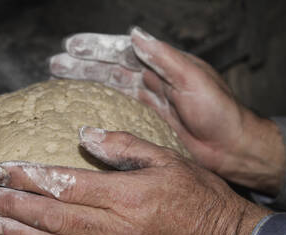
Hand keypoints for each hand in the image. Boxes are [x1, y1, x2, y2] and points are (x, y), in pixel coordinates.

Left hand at [0, 127, 269, 234]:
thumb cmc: (198, 195)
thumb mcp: (166, 158)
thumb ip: (122, 145)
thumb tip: (84, 134)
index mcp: (124, 195)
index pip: (63, 183)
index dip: (27, 177)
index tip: (0, 172)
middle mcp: (113, 227)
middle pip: (50, 216)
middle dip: (10, 208)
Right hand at [49, 27, 285, 195]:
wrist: (231, 148)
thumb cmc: (219, 112)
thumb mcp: (194, 80)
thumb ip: (165, 59)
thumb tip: (135, 35)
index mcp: (163, 64)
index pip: (123, 49)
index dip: (96, 47)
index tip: (72, 46)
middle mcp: (152, 79)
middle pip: (109, 67)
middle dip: (82, 64)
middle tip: (54, 63)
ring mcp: (148, 101)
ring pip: (109, 87)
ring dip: (84, 82)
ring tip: (58, 80)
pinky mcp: (146, 121)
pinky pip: (116, 109)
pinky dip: (98, 105)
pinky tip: (82, 106)